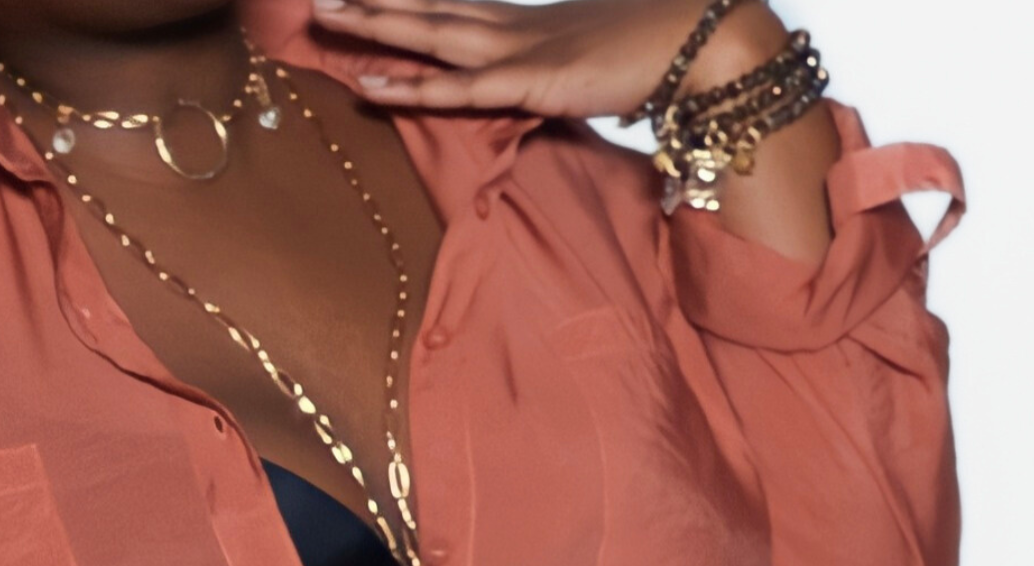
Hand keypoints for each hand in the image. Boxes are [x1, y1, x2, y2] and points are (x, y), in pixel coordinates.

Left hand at [310, 0, 784, 122]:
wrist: (706, 41)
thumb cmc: (660, 53)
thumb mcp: (593, 65)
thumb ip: (560, 78)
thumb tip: (553, 88)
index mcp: (528, 23)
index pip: (454, 8)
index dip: (409, 1)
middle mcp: (515, 27)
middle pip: (430, 10)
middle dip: (374, 2)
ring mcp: (520, 51)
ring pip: (431, 37)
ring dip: (377, 27)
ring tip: (326, 17)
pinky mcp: (532, 83)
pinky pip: (459, 89)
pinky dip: (414, 86)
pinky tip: (373, 83)